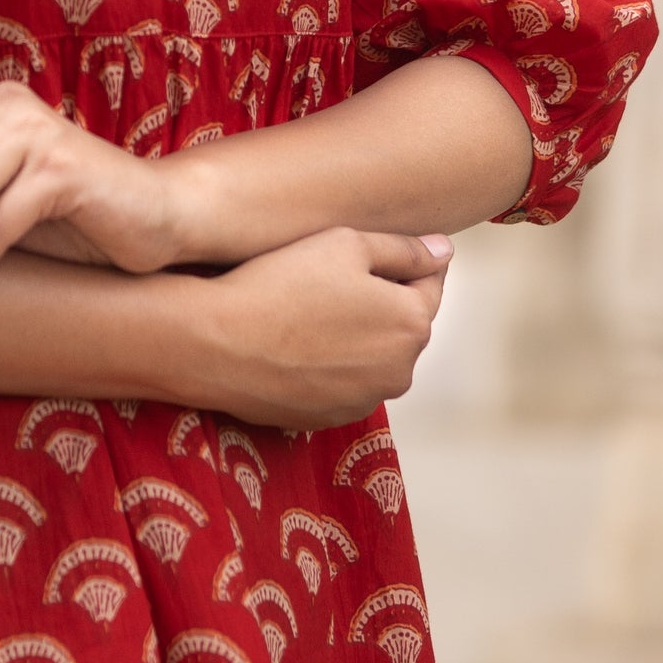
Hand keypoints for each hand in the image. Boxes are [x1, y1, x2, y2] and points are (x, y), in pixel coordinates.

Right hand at [198, 227, 452, 427]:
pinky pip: (343, 382)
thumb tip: (444, 251)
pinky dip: (330, 364)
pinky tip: (295, 343)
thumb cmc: (281, 283)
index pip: (431, 283)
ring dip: (356, 335)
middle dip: (380, 300)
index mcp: (411, 323)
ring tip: (308, 311)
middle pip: (402, 323)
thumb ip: (404, 249)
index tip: (372, 251)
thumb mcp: (345, 243)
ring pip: (373, 356)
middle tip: (330, 278)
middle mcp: (400, 371)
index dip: (404, 260)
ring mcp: (365, 400)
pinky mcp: (331, 418)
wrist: (217, 344)